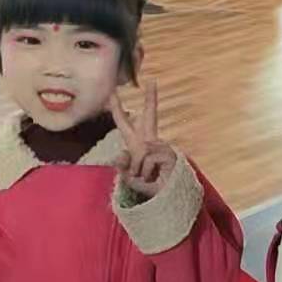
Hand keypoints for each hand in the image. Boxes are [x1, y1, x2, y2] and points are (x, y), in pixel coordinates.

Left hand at [109, 80, 177, 198]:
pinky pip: (148, 160)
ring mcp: (161, 146)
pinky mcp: (169, 154)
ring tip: (146, 178)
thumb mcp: (129, 177)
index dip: (117, 108)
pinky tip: (155, 177)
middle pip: (149, 116)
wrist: (165, 200)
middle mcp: (150, 141)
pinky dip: (146, 172)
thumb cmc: (147, 187)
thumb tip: (122, 154)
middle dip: (151, 99)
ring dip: (138, 170)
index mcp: (137, 144)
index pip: (124, 123)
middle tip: (152, 82)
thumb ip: (123, 165)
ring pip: (141, 152)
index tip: (112, 91)